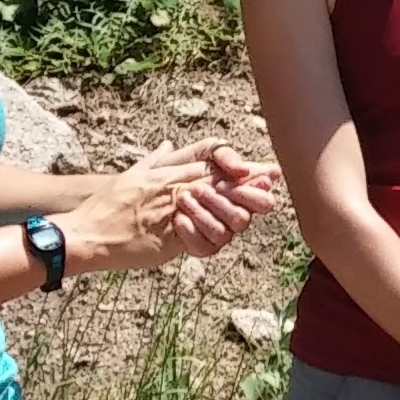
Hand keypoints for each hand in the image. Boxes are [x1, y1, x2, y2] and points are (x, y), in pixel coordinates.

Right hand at [51, 148, 256, 277]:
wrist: (86, 233)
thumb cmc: (105, 207)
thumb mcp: (131, 176)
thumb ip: (154, 162)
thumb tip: (168, 145)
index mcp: (166, 176)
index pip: (211, 169)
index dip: (240, 171)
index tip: (264, 172)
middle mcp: (172, 192)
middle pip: (221, 189)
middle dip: (248, 191)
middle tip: (270, 196)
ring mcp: (172, 215)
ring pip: (216, 216)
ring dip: (234, 218)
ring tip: (248, 218)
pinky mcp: (169, 239)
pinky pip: (200, 241)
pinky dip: (214, 240)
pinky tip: (224, 238)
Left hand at [149, 141, 282, 255]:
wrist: (137, 197)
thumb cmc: (168, 172)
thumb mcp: (195, 152)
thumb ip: (220, 153)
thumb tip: (243, 169)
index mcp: (236, 190)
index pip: (262, 197)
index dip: (256, 190)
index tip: (234, 179)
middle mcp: (231, 213)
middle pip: (246, 217)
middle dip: (223, 201)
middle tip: (199, 188)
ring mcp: (217, 232)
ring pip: (225, 231)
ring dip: (203, 212)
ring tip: (182, 198)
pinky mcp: (200, 247)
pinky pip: (205, 246)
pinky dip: (190, 230)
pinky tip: (177, 218)